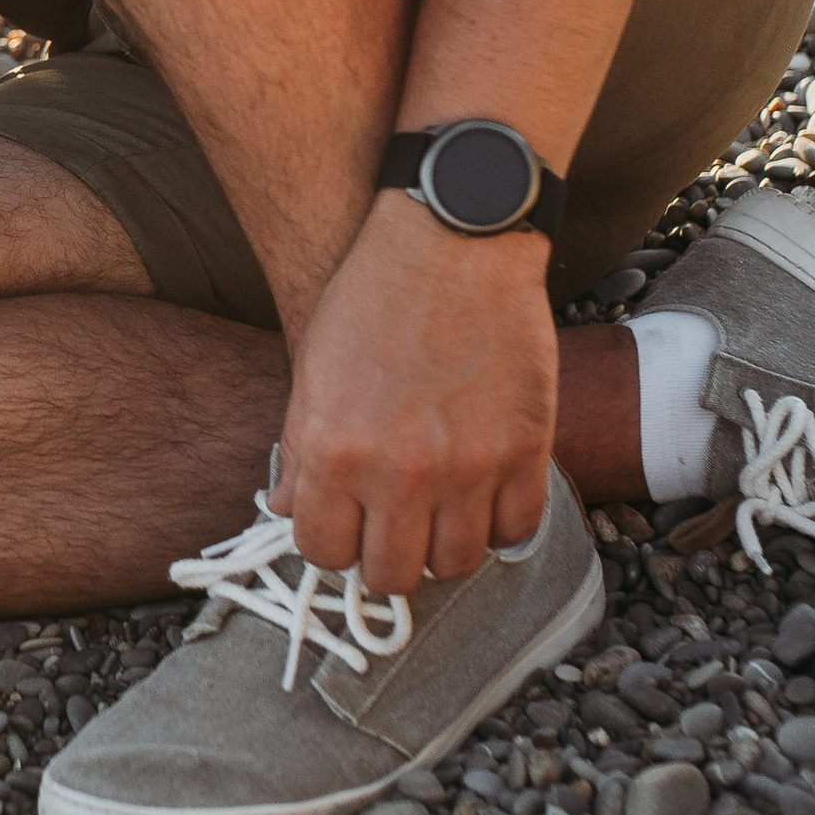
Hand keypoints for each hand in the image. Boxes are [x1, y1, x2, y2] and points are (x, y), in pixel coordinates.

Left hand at [275, 192, 557, 595]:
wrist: (453, 240)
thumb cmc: (373, 295)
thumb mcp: (312, 369)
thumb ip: (300, 450)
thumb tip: (288, 509)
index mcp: (333, 452)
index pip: (324, 551)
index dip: (333, 542)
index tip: (346, 525)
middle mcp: (399, 472)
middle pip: (391, 575)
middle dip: (385, 557)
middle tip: (393, 527)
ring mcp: (469, 466)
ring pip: (456, 564)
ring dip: (443, 547)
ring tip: (438, 514)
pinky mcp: (526, 450)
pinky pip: (516, 529)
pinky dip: (499, 525)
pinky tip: (483, 498)